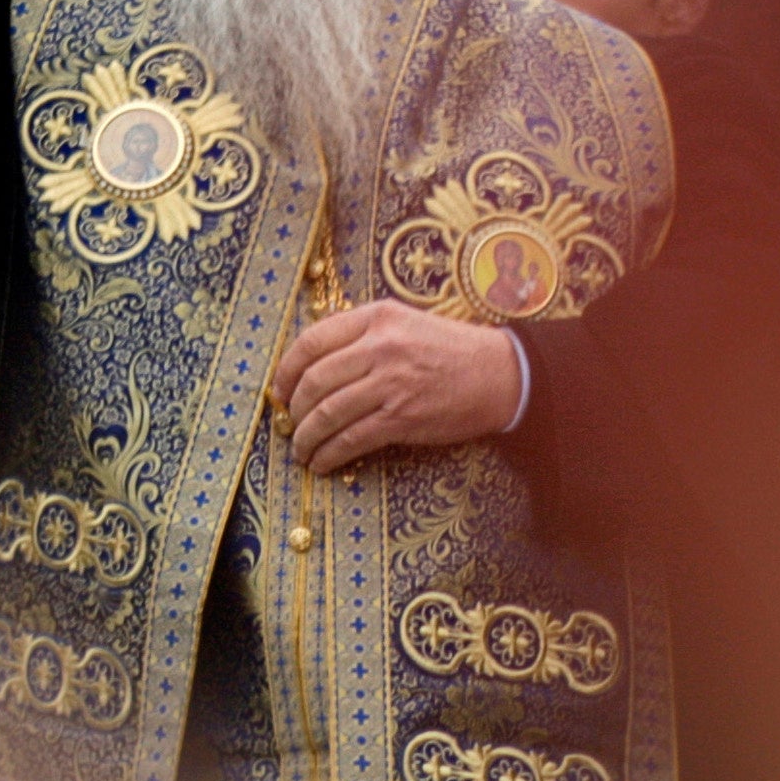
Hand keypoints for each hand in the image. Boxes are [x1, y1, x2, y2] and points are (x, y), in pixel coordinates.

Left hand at [266, 300, 521, 473]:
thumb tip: (313, 363)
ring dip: (307, 437)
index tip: (280, 389)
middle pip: (315, 380)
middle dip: (295, 408)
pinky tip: (323, 463)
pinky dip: (330, 454)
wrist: (499, 373)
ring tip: (302, 450)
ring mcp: (391, 383)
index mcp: (377, 317)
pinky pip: (352, 439)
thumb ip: (361, 334)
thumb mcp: (404, 322)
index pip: (312, 340)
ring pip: (329, 412)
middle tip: (291, 423)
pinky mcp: (403, 418)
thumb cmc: (449, 348)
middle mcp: (381, 346)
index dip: (287, 369)